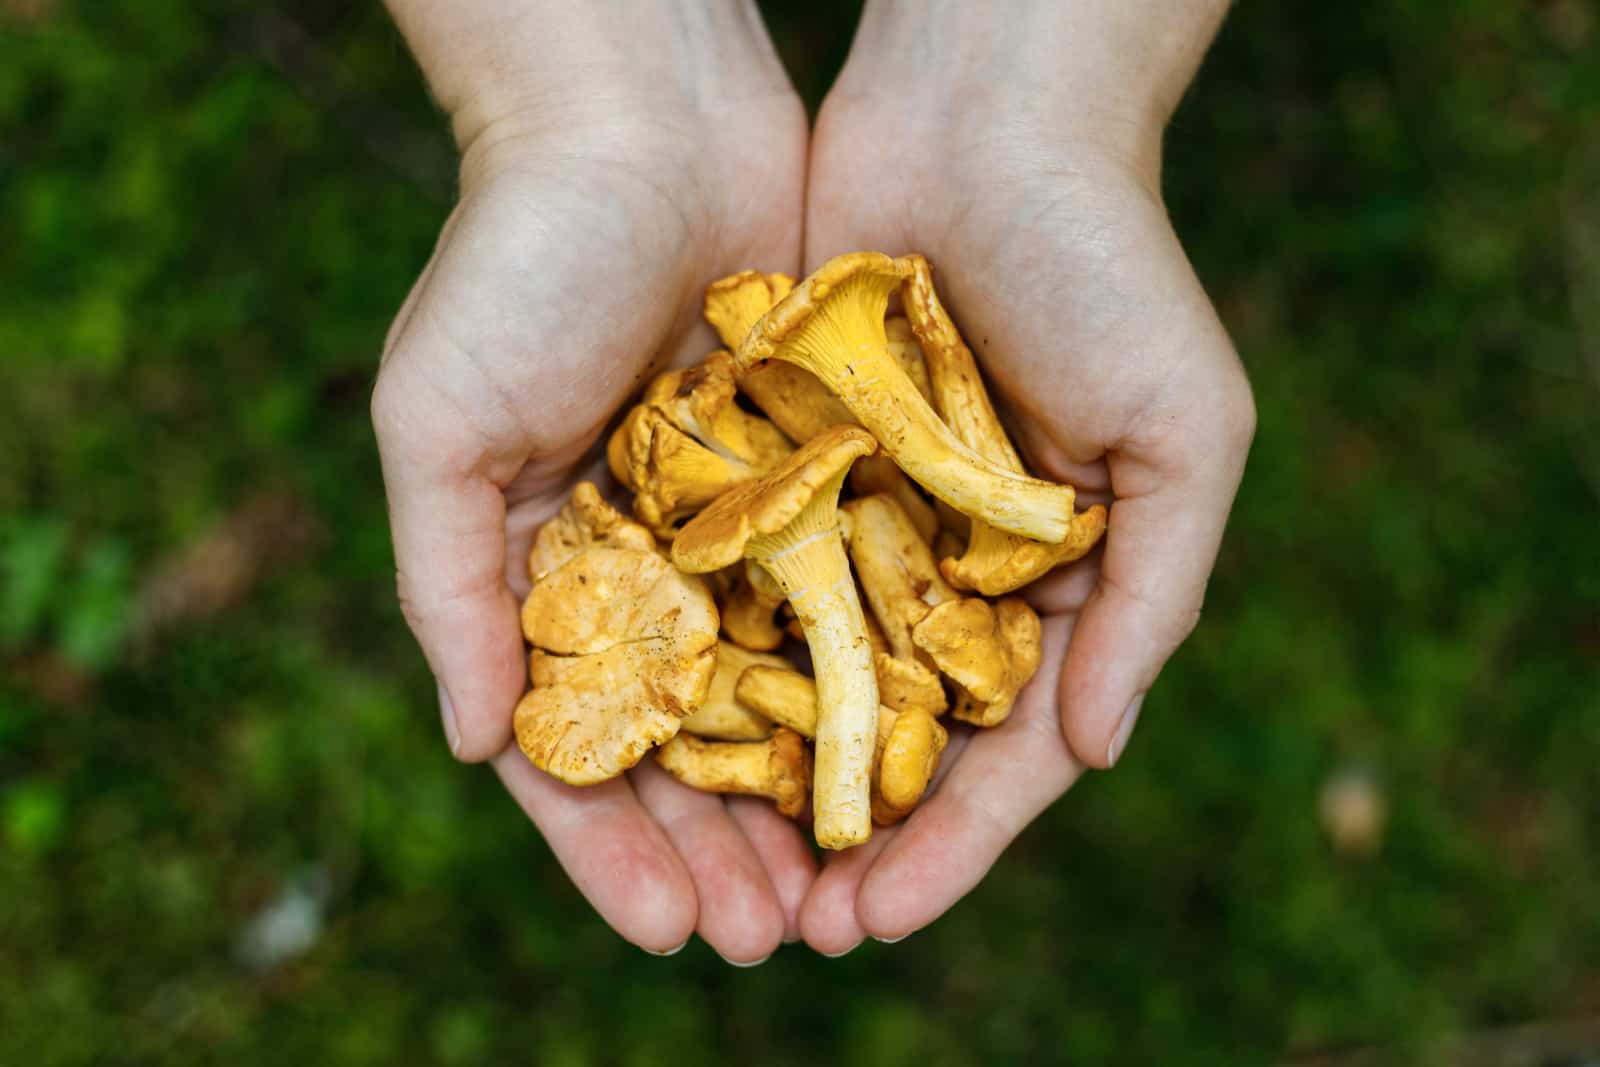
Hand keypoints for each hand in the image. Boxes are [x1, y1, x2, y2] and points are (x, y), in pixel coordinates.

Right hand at [373, 2, 812, 961]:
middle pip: (681, 747)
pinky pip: (840, 603)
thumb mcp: (438, 424)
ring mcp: (730, 533)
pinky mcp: (814, 480)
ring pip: (771, 697)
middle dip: (716, 850)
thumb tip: (476, 746)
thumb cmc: (515, 263)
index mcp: (541, 575)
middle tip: (769, 938)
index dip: (610, 848)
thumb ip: (446, 586)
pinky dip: (862, 686)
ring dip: (795, 799)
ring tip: (840, 890)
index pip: (574, 746)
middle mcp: (640, 571)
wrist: (643, 121)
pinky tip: (901, 763)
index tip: (662, 930)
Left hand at [796, 0, 1253, 952]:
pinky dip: (702, 652)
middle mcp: (946, 569)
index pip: (998, 749)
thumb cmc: (1109, 265)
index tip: (884, 916)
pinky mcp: (775, 464)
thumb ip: (1151, 597)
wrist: (982, 118)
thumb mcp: (1183, 432)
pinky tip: (654, 729)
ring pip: (801, 678)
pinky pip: (735, 576)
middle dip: (842, 837)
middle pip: (889, 738)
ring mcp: (856, 521)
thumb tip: (1090, 755)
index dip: (949, 842)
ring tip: (705, 870)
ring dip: (759, 779)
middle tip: (780, 928)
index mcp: (1052, 584)